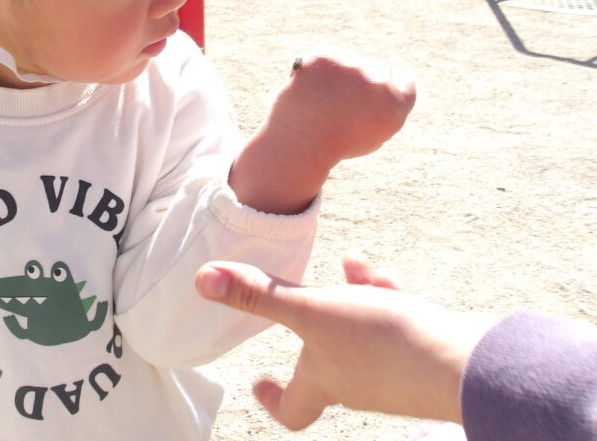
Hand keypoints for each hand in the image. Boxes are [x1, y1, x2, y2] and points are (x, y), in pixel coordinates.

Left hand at [194, 256, 495, 428]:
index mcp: (327, 381)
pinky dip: (386, 296)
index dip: (274, 400)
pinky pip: (399, 323)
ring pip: (363, 332)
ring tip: (353, 264)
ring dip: (352, 296)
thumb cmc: (386, 345)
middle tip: (306, 301)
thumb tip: (201, 282)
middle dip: (315, 323)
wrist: (471, 363)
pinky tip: (381, 274)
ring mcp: (396, 372)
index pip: (293, 409)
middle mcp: (360, 383)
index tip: (259, 385)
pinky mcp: (428, 353)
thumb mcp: (313, 311)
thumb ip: (259, 296)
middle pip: (328, 362)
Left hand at [272, 50, 416, 167]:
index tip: (370, 99)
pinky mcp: (324, 57)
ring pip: (349, 60)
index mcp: (396, 105)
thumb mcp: (372, 134)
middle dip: (361, 81)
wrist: (299, 143)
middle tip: (338, 103)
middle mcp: (378, 82)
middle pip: (377, 69)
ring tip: (320, 98)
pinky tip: (308, 88)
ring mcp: (351, 66)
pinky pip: (324, 57)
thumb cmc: (334, 145)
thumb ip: (384, 108)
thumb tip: (385, 80)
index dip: (387, 89)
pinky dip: (315, 68)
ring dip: (338, 72)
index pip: (404, 82)